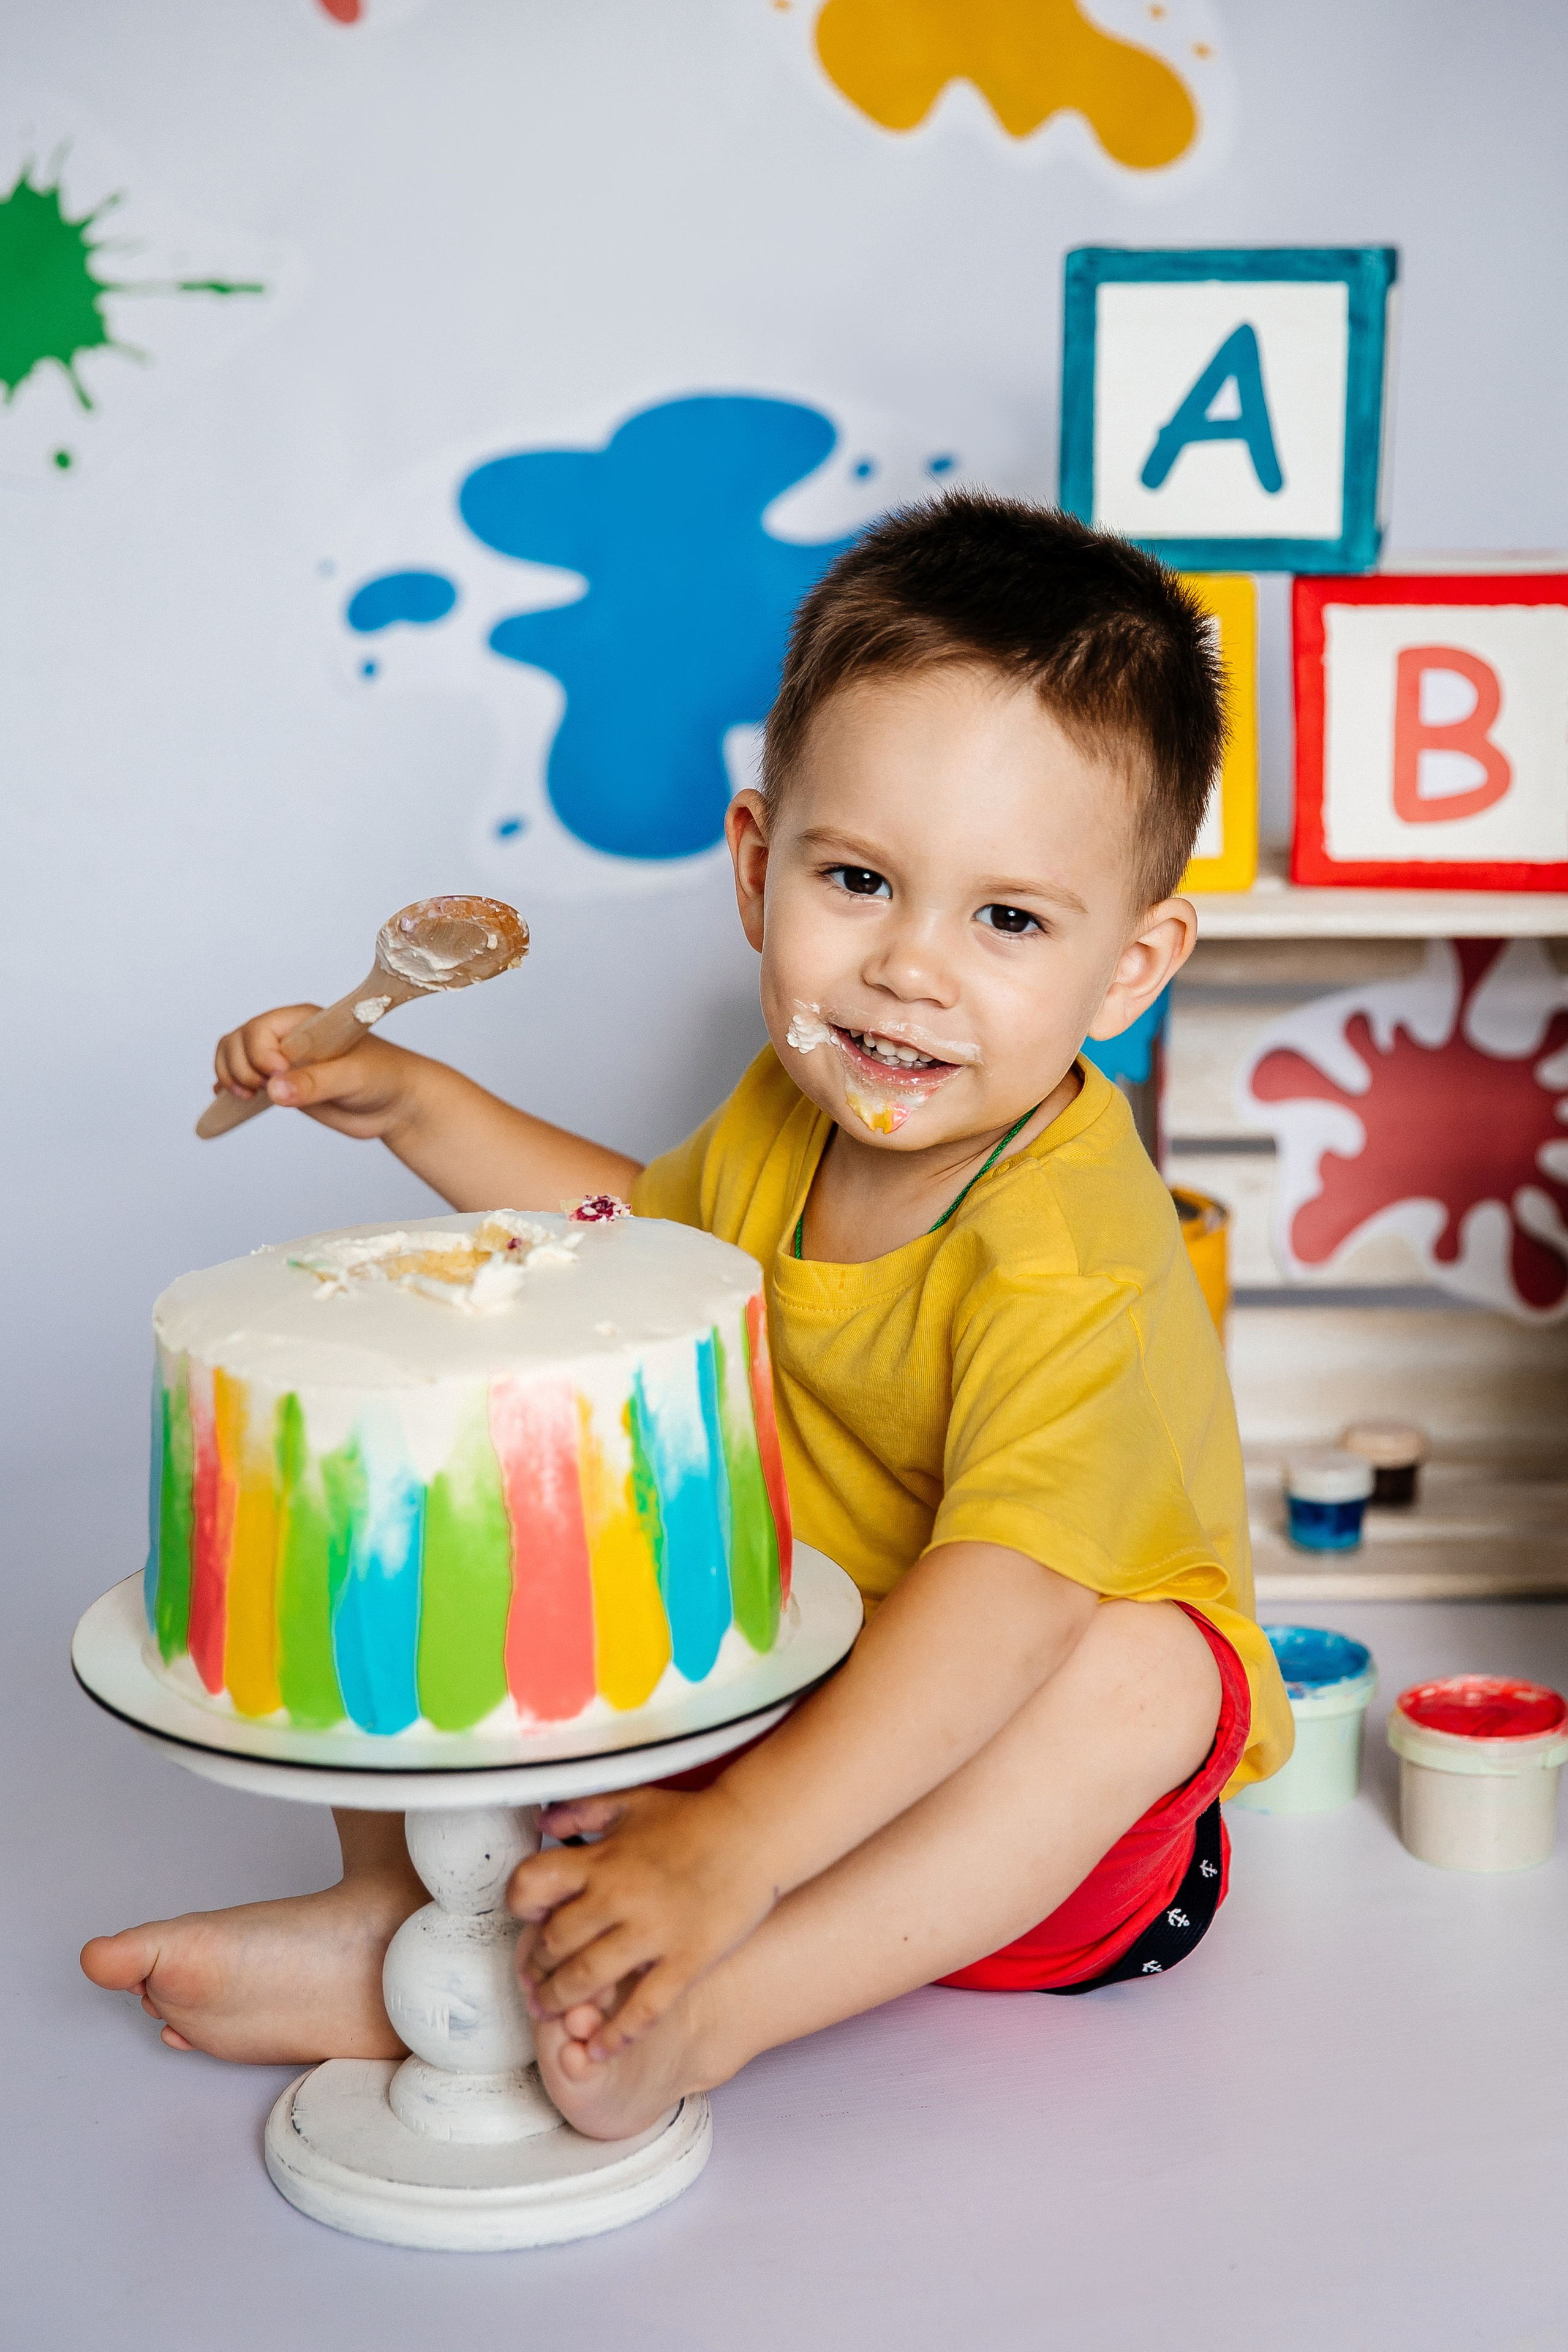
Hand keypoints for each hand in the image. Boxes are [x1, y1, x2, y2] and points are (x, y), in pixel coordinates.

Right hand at [211, 1004, 423, 1139]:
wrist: (397, 1103)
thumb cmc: (385, 1077)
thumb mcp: (353, 1078)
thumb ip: (315, 1083)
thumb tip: (275, 1090)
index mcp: (305, 1021)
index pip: (259, 1028)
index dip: (259, 1053)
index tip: (277, 1074)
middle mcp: (289, 1037)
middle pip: (238, 1041)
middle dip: (239, 1067)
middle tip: (261, 1091)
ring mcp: (282, 1061)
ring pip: (234, 1057)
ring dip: (230, 1076)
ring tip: (248, 1097)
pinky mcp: (281, 1084)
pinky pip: (243, 1079)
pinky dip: (230, 1088)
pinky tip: (232, 1101)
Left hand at [508, 1785, 774, 2059]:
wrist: (755, 1833)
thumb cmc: (693, 1817)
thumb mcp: (631, 1801)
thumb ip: (581, 1811)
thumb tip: (541, 1824)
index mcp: (601, 1858)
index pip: (533, 1886)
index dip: (521, 1906)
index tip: (529, 1919)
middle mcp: (619, 1896)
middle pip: (555, 1942)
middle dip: (537, 1967)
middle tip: (534, 1981)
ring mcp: (653, 1932)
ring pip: (587, 1980)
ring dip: (561, 2002)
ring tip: (553, 2013)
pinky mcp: (686, 1959)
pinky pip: (643, 2008)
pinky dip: (616, 2034)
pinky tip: (600, 2049)